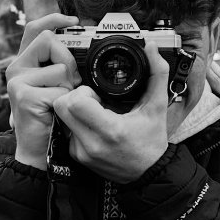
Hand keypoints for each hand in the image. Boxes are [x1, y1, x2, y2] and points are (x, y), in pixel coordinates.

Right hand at [7, 13, 81, 170]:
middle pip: (49, 40)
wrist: (37, 151)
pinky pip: (60, 90)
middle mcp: (16, 69)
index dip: (54, 18)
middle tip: (70, 81)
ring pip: (60, 68)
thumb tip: (79, 44)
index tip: (74, 21)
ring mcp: (18, 82)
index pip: (35, 28)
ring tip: (59, 103)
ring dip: (69, 87)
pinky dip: (66, 102)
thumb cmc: (50, 119)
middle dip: (67, 59)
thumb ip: (58, 66)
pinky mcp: (25, 96)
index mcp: (23, 63)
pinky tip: (56, 114)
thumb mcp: (53, 87)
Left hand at [53, 41, 171, 183]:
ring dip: (74, 110)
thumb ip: (156, 73)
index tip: (98, 94)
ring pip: (61, 118)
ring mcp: (81, 152)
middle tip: (94, 100)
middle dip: (74, 97)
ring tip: (96, 113)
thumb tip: (150, 46)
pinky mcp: (76, 157)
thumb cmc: (152, 140)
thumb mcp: (157, 106)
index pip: (75, 102)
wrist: (149, 173)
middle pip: (61, 106)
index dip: (84, 91)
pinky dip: (77, 124)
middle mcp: (92, 144)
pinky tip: (94, 125)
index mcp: (111, 130)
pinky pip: (66, 131)